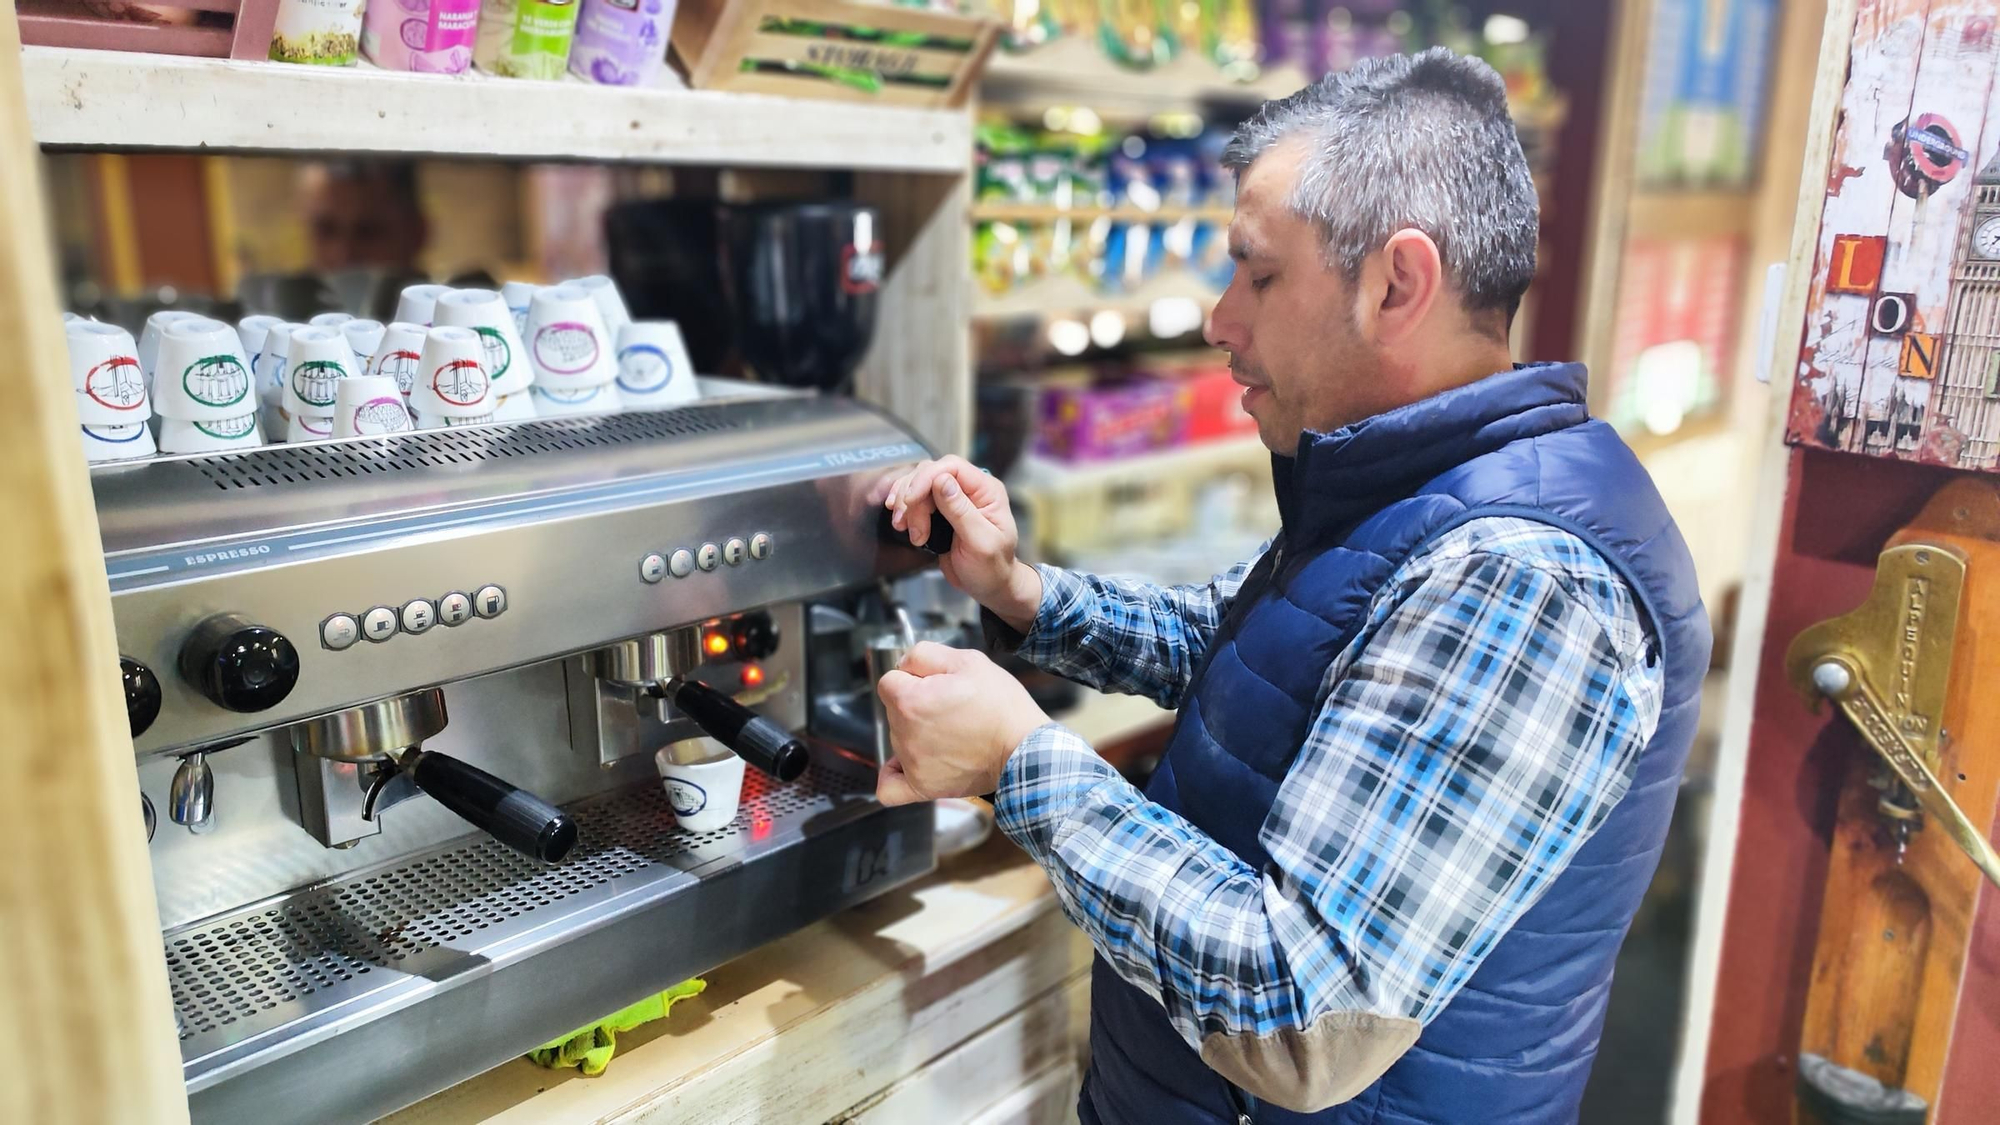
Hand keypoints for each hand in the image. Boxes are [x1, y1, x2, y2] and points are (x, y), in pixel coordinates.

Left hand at [875, 642, 1051, 805]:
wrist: (1025, 749)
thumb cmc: (1001, 706)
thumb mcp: (968, 660)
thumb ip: (924, 654)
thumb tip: (902, 664)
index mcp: (909, 701)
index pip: (889, 680)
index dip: (913, 677)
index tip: (937, 683)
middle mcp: (904, 734)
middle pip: (894, 710)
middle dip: (916, 703)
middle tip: (952, 706)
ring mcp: (912, 763)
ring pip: (899, 738)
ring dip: (916, 732)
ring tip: (953, 731)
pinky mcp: (923, 786)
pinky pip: (890, 788)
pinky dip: (894, 774)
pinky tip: (907, 764)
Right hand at [882, 456, 1040, 631]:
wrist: (990, 588)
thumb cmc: (992, 569)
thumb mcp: (980, 542)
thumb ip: (961, 511)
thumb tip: (942, 481)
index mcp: (987, 490)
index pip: (951, 467)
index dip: (926, 479)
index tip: (910, 501)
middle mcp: (970, 489)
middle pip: (930, 473)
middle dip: (913, 497)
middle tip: (912, 527)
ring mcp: (953, 499)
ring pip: (919, 484)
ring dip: (906, 505)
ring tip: (905, 530)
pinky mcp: (939, 512)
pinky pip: (916, 499)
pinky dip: (905, 510)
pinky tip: (903, 525)